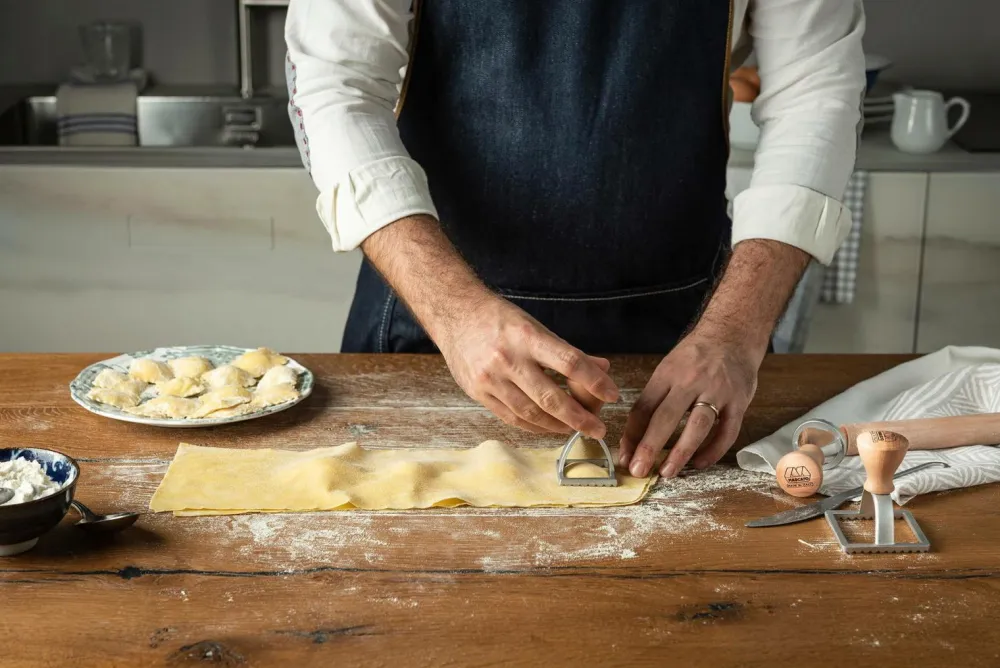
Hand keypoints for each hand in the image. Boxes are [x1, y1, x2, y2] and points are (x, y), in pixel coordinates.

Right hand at [436, 295, 618, 437]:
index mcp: (527, 337)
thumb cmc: (500, 319)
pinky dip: (534, 426)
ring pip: (531, 413)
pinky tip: (550, 427)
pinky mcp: (478, 393)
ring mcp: (491, 379)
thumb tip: (603, 369)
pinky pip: (512, 418)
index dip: (595, 382)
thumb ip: (567, 352)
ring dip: (558, 426)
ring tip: (576, 429)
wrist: (454, 314)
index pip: (570, 362)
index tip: (613, 394)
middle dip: (580, 417)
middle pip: (551, 397)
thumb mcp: (535, 327)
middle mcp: (508, 359)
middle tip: (599, 429)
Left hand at [618, 327, 761, 477]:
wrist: (732, 334)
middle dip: (649, 446)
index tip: (624, 457)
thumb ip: (653, 400)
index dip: (632, 435)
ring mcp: (717, 391)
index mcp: (667, 374)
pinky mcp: (739, 401)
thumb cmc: (694, 357)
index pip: (644, 407)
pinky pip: (727, 431)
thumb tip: (633, 437)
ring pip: (697, 426)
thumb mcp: (668, 369)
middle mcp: (690, 381)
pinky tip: (699, 463)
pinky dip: (713, 450)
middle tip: (638, 470)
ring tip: (667, 472)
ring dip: (681, 452)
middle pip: (666, 417)